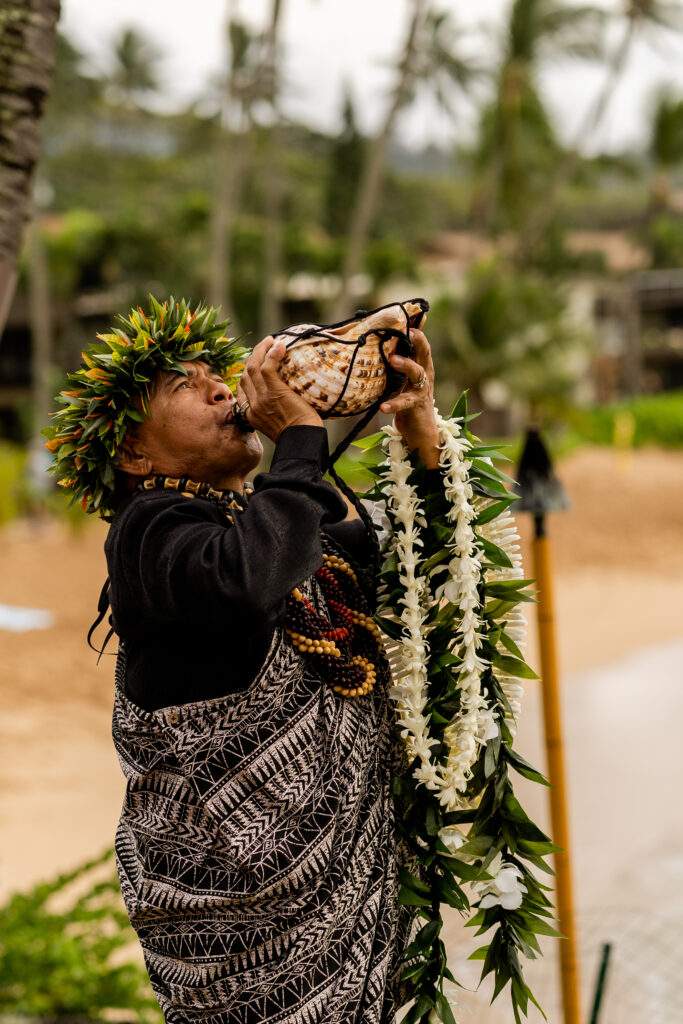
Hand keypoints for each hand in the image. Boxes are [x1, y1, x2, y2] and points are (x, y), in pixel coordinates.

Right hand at [236, 336, 322, 442]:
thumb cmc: (299, 437)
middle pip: (245, 375)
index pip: (241, 390)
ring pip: (253, 368)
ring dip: (260, 350)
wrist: (301, 442)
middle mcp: (253, 406)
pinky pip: (267, 367)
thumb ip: (276, 415)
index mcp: (251, 415)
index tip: (256, 365)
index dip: (247, 374)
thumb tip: (289, 403)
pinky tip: (279, 345)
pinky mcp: (273, 391)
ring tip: (270, 341)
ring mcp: (261, 398)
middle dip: (252, 358)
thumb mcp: (280, 428)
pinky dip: (272, 354)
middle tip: (264, 347)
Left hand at [380, 329, 439, 468]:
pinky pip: (404, 403)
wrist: (420, 430)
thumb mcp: (404, 378)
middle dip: (419, 341)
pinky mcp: (415, 406)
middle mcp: (425, 375)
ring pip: (417, 373)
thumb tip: (388, 343)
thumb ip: (400, 361)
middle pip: (425, 354)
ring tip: (393, 360)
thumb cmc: (409, 400)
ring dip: (406, 365)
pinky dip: (393, 404)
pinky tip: (383, 407)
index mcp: (422, 366)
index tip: (410, 316)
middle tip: (411, 331)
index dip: (416, 330)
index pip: (420, 344)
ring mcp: (421, 390)